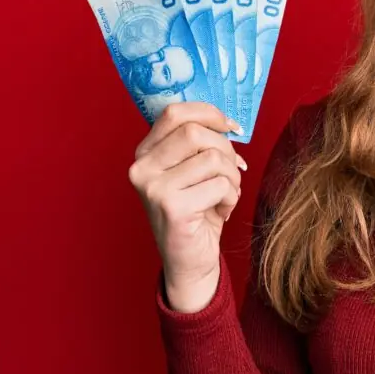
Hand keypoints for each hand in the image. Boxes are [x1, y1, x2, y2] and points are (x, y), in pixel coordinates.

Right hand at [128, 102, 247, 311]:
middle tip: (231, 172)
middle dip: (226, 150)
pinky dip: (231, 198)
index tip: (231, 127)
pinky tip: (220, 212)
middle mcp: (142, 168)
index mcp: (146, 153)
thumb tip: (230, 123)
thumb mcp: (194, 170)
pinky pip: (220, 185)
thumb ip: (201, 144)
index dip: (209, 114)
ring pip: (213, 159)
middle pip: (196, 133)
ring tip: (225, 195)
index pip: (175, 113)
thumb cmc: (198, 210)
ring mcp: (153, 188)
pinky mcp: (172, 208)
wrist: (189, 260)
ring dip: (232, 178)